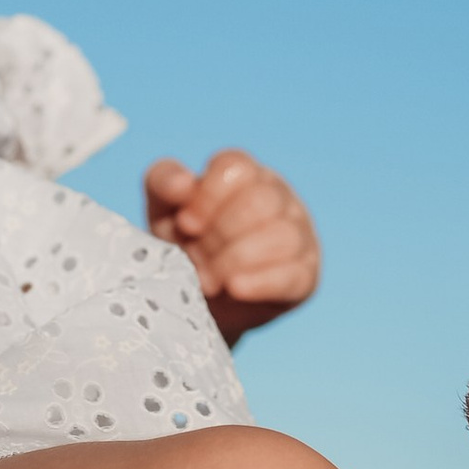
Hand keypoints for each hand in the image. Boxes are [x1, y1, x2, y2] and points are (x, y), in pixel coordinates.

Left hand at [144, 147, 321, 341]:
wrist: (197, 301)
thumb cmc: (184, 244)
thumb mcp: (163, 210)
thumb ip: (163, 182)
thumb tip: (184, 184)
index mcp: (245, 174)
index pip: (236, 167)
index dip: (208, 197)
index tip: (187, 225)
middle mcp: (277, 197)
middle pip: (260, 202)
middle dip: (220, 236)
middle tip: (195, 260)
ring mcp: (298, 235)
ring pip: (282, 235)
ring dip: (236, 260)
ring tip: (209, 280)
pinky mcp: (305, 275)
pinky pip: (294, 274)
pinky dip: (261, 282)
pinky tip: (235, 288)